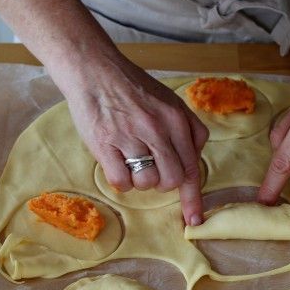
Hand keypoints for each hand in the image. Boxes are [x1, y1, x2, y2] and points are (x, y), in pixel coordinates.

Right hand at [64, 56, 208, 225]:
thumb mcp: (170, 100)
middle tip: (151, 168)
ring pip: (146, 183)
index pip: (192, 167)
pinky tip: (116, 163)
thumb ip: (189, 128)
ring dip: (140, 180)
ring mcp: (130, 136)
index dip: (193, 198)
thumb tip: (195, 158)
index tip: (194, 220)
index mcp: (176, 119)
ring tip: (131, 160)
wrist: (94, 70)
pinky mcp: (104, 143)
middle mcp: (156, 128)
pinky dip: (121, 180)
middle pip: (171, 180)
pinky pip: (121, 182)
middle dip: (163, 182)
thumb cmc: (133, 88)